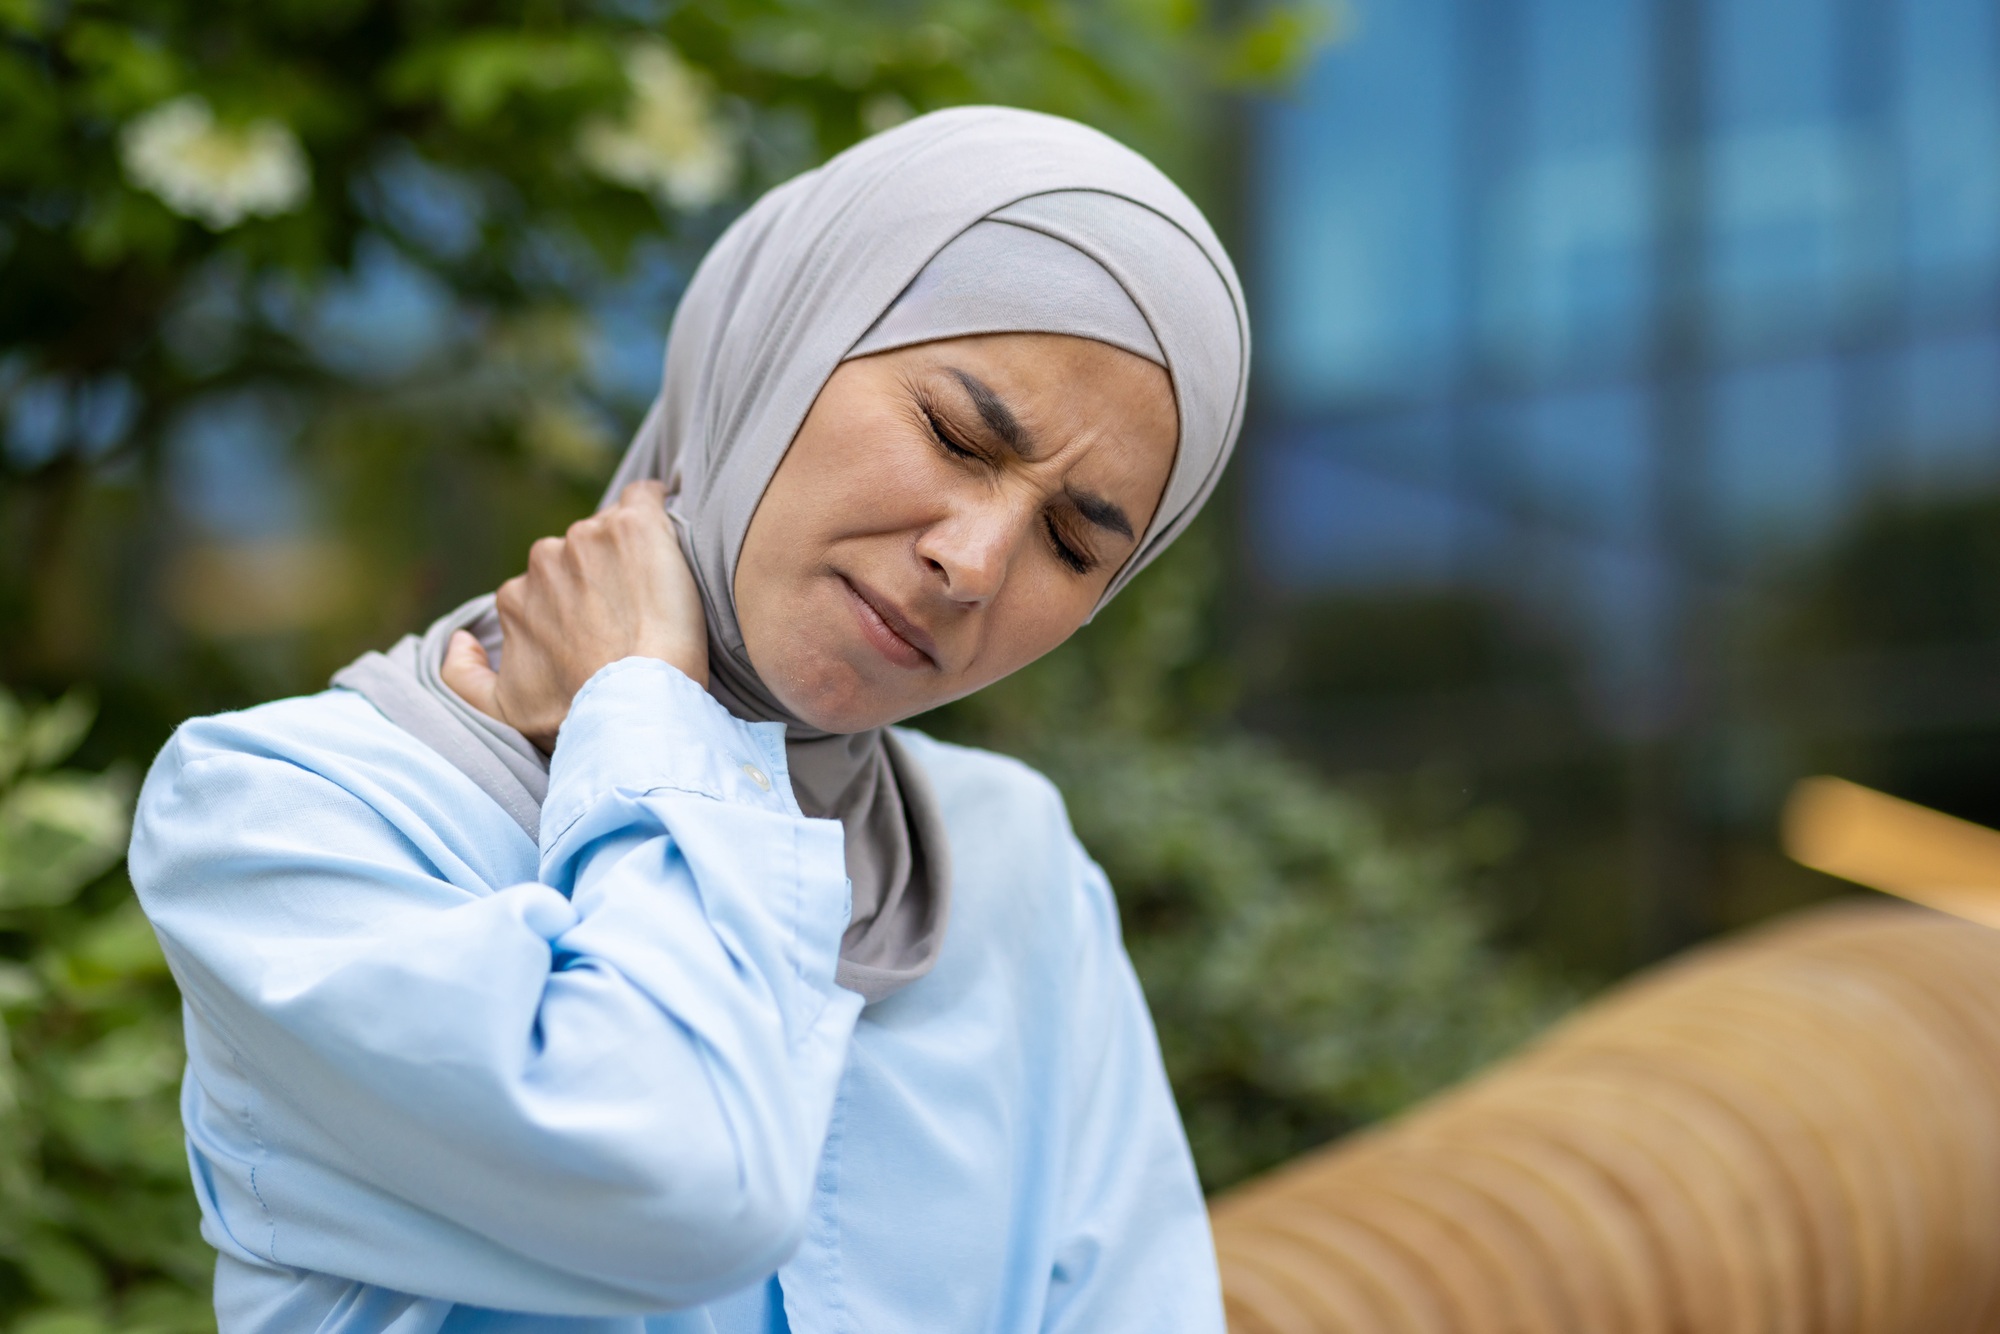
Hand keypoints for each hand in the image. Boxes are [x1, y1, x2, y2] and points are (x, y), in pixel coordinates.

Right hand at [442, 481, 707, 749]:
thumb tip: (460, 640)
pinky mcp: (634, 527)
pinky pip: (647, 498)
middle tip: (642, 614)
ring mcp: (588, 538)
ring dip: (635, 553)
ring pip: (615, 530)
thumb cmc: (576, 715)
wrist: (634, 703)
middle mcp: (545, 560)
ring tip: (663, 594)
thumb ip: (465, 677)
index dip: (585, 605)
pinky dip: (659, 508)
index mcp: (516, 596)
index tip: (612, 628)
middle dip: (607, 576)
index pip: (552, 585)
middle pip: (582, 555)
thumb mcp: (504, 713)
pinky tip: (673, 535)